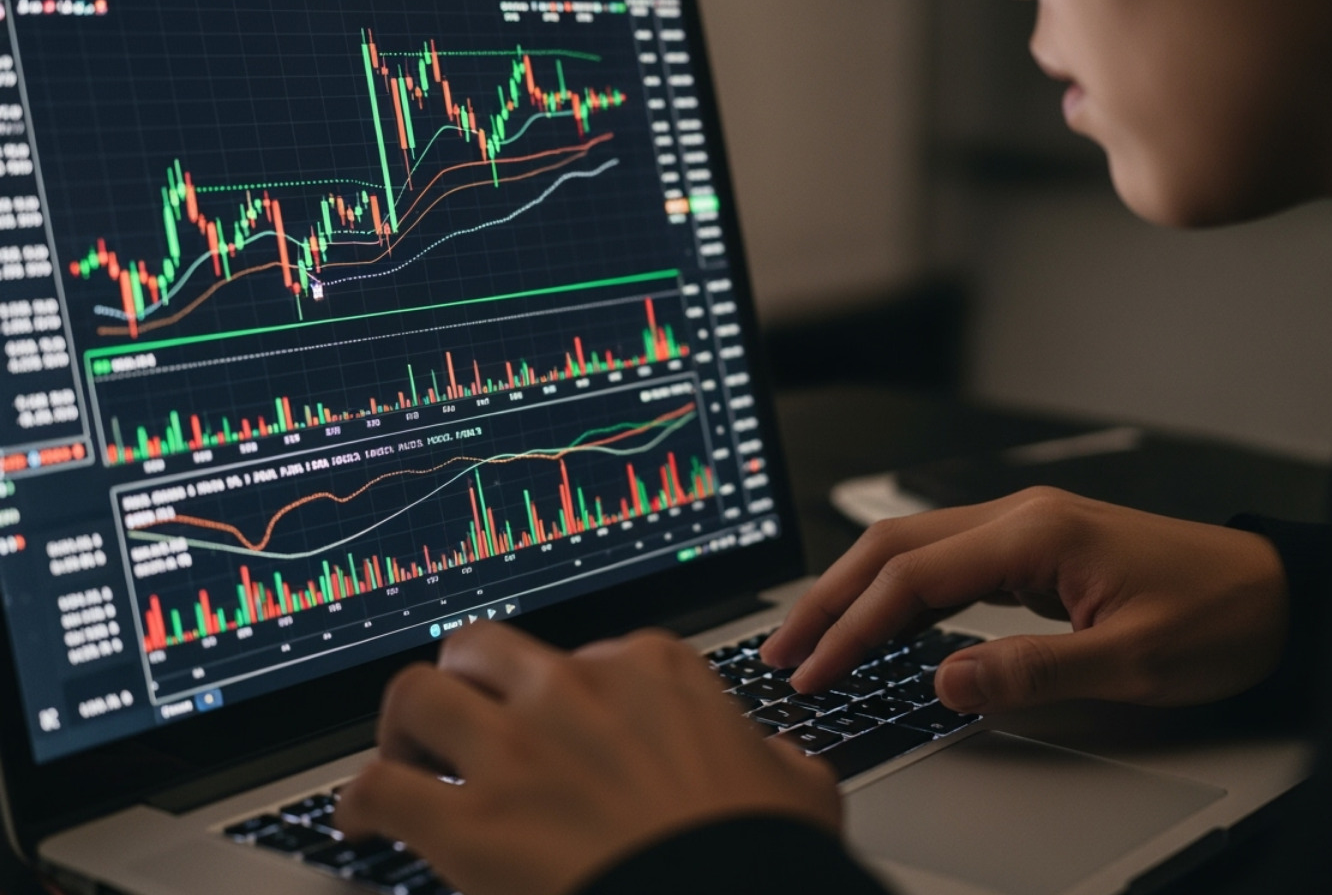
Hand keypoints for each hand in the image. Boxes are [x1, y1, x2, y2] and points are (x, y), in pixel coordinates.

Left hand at [334, 623, 839, 894]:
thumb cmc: (762, 853)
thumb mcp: (798, 786)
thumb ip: (776, 758)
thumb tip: (777, 760)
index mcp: (652, 670)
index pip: (586, 654)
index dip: (563, 695)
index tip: (556, 721)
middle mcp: (576, 689)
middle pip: (483, 650)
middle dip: (467, 682)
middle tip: (463, 722)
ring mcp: (518, 749)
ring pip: (418, 694)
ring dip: (404, 728)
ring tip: (402, 758)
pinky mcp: (471, 819)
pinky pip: (378, 788)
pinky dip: (360, 803)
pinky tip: (362, 824)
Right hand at [760, 487, 1288, 712]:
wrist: (1274, 592)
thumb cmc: (1218, 617)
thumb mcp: (1130, 662)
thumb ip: (1031, 671)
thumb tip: (945, 681)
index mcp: (1036, 533)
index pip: (914, 576)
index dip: (854, 627)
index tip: (815, 671)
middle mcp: (1019, 517)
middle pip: (892, 547)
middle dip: (829, 598)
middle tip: (783, 650)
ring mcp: (1023, 528)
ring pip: (910, 549)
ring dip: (855, 592)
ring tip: (812, 640)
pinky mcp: (1031, 549)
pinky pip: (943, 564)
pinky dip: (897, 595)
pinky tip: (878, 628)